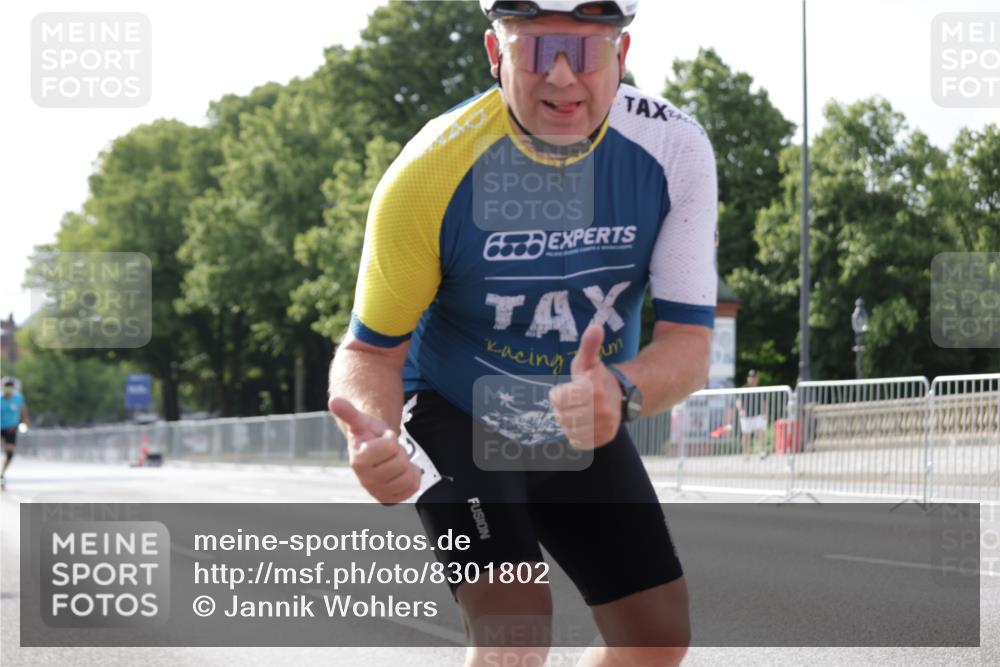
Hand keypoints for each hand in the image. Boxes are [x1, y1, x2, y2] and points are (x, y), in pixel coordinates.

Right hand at [328, 397, 420, 504]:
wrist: (373, 451)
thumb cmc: (368, 435)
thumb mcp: (361, 421)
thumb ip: (349, 412)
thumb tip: (334, 401)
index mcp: (359, 460)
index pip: (391, 446)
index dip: (390, 438)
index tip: (381, 438)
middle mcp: (366, 480)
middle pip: (401, 462)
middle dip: (399, 452)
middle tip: (389, 451)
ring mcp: (378, 491)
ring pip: (408, 477)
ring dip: (407, 465)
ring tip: (394, 461)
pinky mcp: (389, 499)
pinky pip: (413, 488)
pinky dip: (412, 477)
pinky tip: (400, 472)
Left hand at [548, 324, 620, 448]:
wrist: (619, 396)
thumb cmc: (595, 377)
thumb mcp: (588, 360)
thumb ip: (589, 345)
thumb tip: (595, 327)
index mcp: (593, 389)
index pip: (557, 398)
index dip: (560, 393)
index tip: (571, 389)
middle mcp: (600, 410)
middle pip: (561, 415)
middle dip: (565, 407)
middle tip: (575, 401)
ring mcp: (603, 426)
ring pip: (568, 428)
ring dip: (570, 420)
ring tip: (580, 411)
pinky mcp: (603, 439)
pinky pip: (577, 440)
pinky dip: (577, 433)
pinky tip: (584, 422)